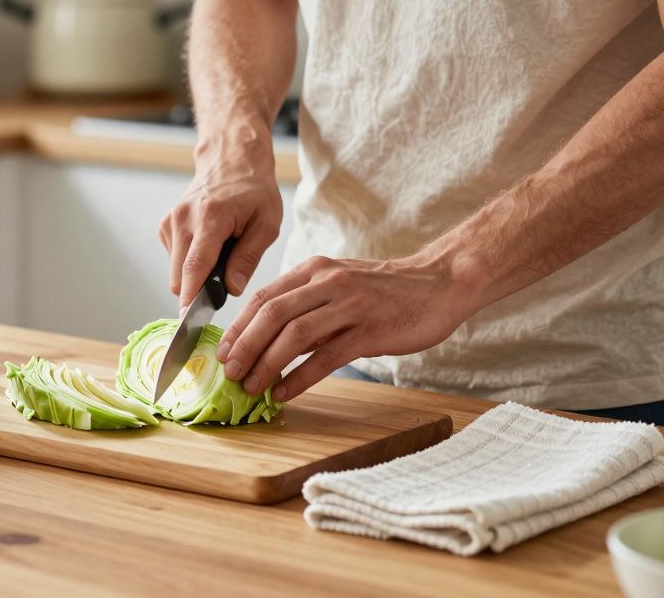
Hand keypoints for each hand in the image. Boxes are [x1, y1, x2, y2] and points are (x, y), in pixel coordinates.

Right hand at [160, 141, 281, 305]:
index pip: (194, 267)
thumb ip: (248, 258)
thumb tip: (232, 289)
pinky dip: (190, 262)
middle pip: (180, 276)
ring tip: (222, 257)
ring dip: (195, 275)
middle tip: (226, 285)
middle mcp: (183, 219)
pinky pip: (174, 260)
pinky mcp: (166, 225)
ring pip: (176, 271)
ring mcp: (171, 221)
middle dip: (198, 290)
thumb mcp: (266, 224)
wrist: (231, 159)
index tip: (189, 322)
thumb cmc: (254, 190)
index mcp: (210, 218)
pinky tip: (209, 247)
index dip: (191, 298)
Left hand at [216, 253, 481, 400]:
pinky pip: (327, 356)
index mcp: (315, 271)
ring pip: (294, 334)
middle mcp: (327, 283)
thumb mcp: (339, 288)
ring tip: (251, 386)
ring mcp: (349, 304)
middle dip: (245, 346)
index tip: (222, 352)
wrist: (440, 283)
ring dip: (267, 363)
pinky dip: (300, 376)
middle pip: (271, 314)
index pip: (263, 297)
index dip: (238, 327)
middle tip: (229, 372)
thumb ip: (306, 308)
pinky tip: (285, 392)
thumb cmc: (386, 291)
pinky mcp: (370, 329)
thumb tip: (268, 342)